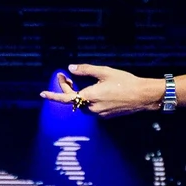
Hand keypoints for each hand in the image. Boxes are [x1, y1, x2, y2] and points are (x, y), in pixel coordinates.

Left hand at [38, 64, 165, 117]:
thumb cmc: (125, 82)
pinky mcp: (105, 116)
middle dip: (67, 89)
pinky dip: (87, 99)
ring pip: (81, 104)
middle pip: (73, 100)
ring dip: (77, 95)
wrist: (143, 96)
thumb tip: (70, 68)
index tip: (42, 93)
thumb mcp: (104, 72)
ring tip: (77, 82)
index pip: (66, 98)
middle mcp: (92, 108)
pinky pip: (91, 108)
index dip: (53, 95)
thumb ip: (85, 70)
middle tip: (66, 76)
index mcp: (89, 97)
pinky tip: (92, 90)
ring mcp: (98, 114)